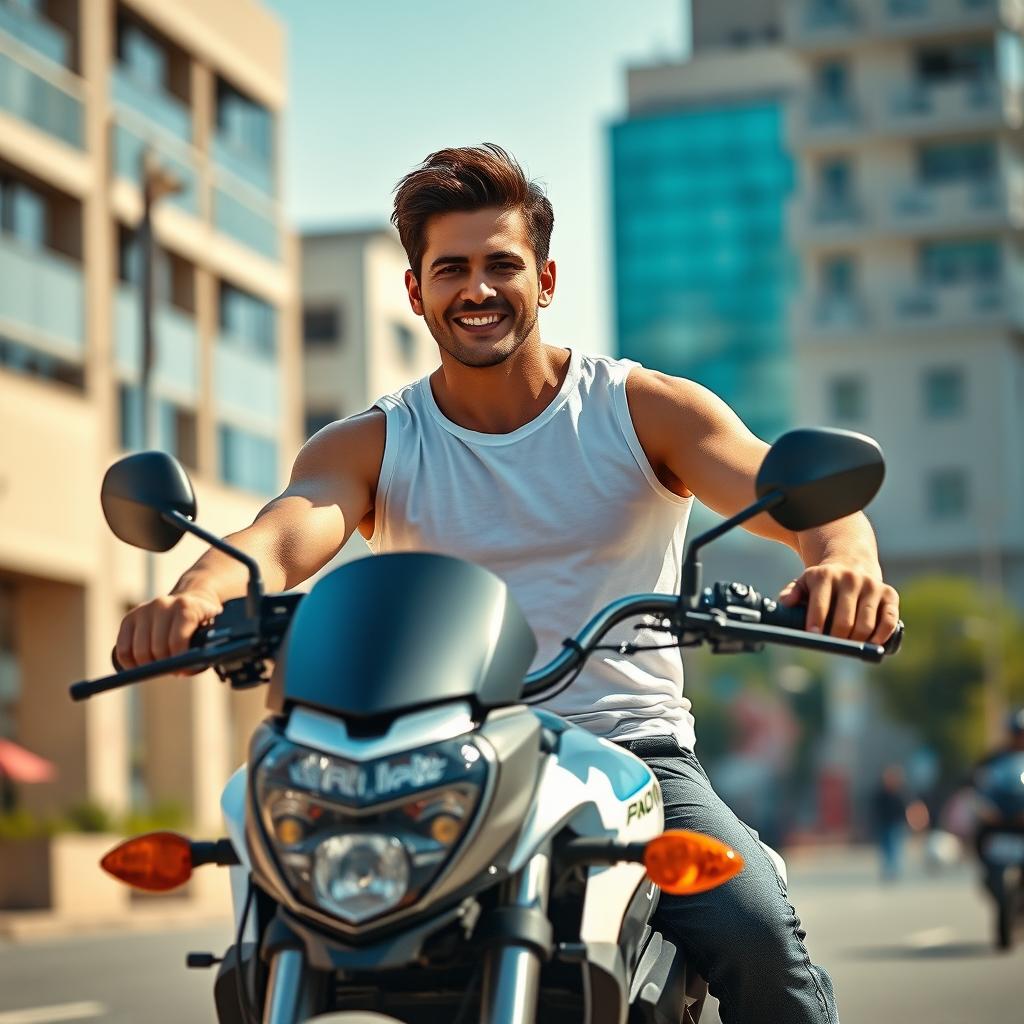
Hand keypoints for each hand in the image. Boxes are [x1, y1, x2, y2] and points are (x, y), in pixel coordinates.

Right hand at [115, 589, 222, 670]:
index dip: (180, 660)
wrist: (191, 602)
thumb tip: (183, 668)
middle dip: (165, 665)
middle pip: (157, 649)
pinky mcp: (129, 618)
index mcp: (186, 607)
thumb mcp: (210, 635)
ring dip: (149, 666)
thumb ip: (200, 652)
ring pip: (138, 652)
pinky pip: (123, 650)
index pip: (177, 640)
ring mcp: (144, 610)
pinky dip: (131, 664)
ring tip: (162, 666)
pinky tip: (143, 666)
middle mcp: (163, 604)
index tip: (184, 669)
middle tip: (174, 669)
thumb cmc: (202, 626)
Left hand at [778, 562, 899, 643]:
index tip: (814, 638)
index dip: (816, 624)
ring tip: (849, 646)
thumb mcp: (804, 583)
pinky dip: (882, 636)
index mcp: (825, 575)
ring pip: (866, 624)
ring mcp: (871, 585)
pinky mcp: (889, 594)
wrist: (851, 565)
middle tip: (832, 647)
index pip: (820, 605)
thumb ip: (792, 592)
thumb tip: (786, 602)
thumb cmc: (822, 584)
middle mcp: (850, 578)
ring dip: (858, 641)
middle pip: (845, 620)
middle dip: (837, 639)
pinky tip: (872, 644)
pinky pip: (889, 620)